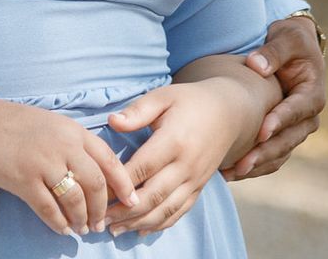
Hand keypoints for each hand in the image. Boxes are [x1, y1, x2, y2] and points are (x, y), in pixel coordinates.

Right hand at [0, 100, 137, 236]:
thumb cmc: (18, 124)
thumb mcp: (55, 124)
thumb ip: (76, 143)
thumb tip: (98, 171)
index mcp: (73, 131)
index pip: (108, 159)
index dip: (123, 183)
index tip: (131, 200)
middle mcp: (62, 146)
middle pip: (95, 183)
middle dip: (101, 208)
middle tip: (100, 223)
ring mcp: (43, 163)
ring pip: (74, 199)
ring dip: (81, 218)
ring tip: (82, 228)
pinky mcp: (23, 180)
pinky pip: (48, 208)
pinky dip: (58, 222)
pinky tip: (63, 229)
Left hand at [103, 79, 260, 235]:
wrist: (229, 113)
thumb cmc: (190, 101)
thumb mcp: (164, 96)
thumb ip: (137, 111)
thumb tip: (112, 121)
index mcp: (174, 141)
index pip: (142, 168)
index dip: (118, 184)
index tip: (97, 191)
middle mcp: (186, 165)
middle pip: (152, 195)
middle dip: (124, 211)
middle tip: (99, 219)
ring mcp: (194, 179)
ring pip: (165, 209)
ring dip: (138, 222)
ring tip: (114, 230)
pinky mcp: (199, 187)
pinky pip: (180, 211)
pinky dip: (160, 224)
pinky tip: (140, 230)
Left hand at [224, 14, 325, 179]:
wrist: (292, 50)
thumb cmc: (290, 41)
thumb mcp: (286, 38)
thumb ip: (273, 52)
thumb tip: (256, 66)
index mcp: (312, 94)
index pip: (297, 110)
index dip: (280, 121)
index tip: (261, 131)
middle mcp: (307, 117)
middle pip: (289, 139)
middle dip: (266, 152)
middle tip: (243, 163)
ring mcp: (295, 130)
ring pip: (279, 153)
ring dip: (258, 165)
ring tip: (232, 173)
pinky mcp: (282, 136)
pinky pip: (271, 157)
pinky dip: (254, 166)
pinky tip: (231, 172)